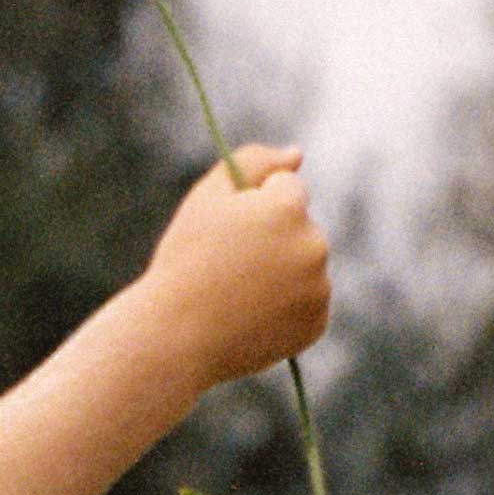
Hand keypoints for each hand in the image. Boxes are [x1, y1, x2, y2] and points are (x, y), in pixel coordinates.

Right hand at [141, 145, 330, 391]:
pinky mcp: (316, 323)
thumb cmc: (185, 262)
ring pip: (304, 265)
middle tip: (228, 269)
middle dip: (273, 239)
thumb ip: (253, 162)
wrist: (174, 340)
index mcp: (289, 207)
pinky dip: (286, 308)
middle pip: (299, 227)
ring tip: (237, 296)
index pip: (285, 187)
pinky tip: (251, 317)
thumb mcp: (207, 198)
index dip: (252, 207)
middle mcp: (314, 244)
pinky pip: (306, 303)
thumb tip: (297, 154)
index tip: (226, 234)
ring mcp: (319, 288)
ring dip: (280, 273)